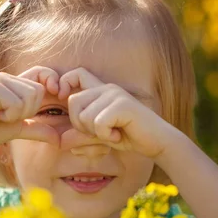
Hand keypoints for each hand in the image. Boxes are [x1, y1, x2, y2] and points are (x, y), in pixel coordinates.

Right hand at [0, 66, 60, 151]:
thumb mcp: (19, 129)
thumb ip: (38, 130)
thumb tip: (59, 140)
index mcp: (15, 83)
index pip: (42, 72)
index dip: (52, 80)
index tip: (57, 93)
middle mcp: (8, 77)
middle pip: (38, 90)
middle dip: (29, 110)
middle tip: (9, 116)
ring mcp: (0, 81)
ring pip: (29, 96)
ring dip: (18, 114)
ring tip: (1, 115)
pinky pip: (16, 103)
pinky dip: (9, 115)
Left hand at [58, 67, 173, 158]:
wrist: (157, 142)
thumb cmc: (128, 137)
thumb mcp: (99, 137)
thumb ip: (79, 136)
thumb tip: (60, 142)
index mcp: (100, 91)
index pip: (76, 74)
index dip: (64, 83)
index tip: (61, 97)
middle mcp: (107, 88)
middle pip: (73, 101)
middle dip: (79, 124)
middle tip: (98, 132)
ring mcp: (115, 95)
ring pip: (84, 116)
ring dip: (95, 133)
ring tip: (113, 133)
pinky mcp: (122, 105)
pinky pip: (98, 124)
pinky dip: (106, 136)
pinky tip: (120, 135)